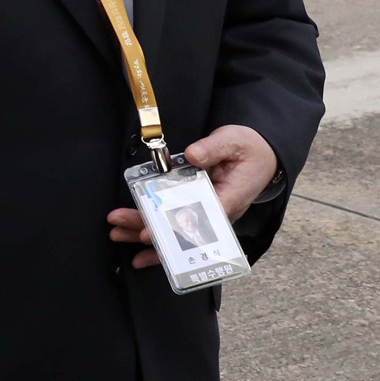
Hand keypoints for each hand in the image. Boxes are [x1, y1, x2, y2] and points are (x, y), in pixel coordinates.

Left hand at [108, 125, 277, 267]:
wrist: (263, 157)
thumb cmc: (248, 149)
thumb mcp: (234, 141)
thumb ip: (213, 147)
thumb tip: (193, 154)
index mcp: (229, 199)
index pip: (197, 219)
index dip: (172, 228)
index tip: (149, 233)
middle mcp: (217, 214)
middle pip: (180, 230)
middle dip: (148, 231)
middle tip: (119, 229)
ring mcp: (207, 215)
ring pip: (174, 232)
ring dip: (144, 232)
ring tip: (116, 233)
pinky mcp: (198, 211)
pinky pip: (176, 226)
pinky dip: (155, 232)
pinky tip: (134, 239)